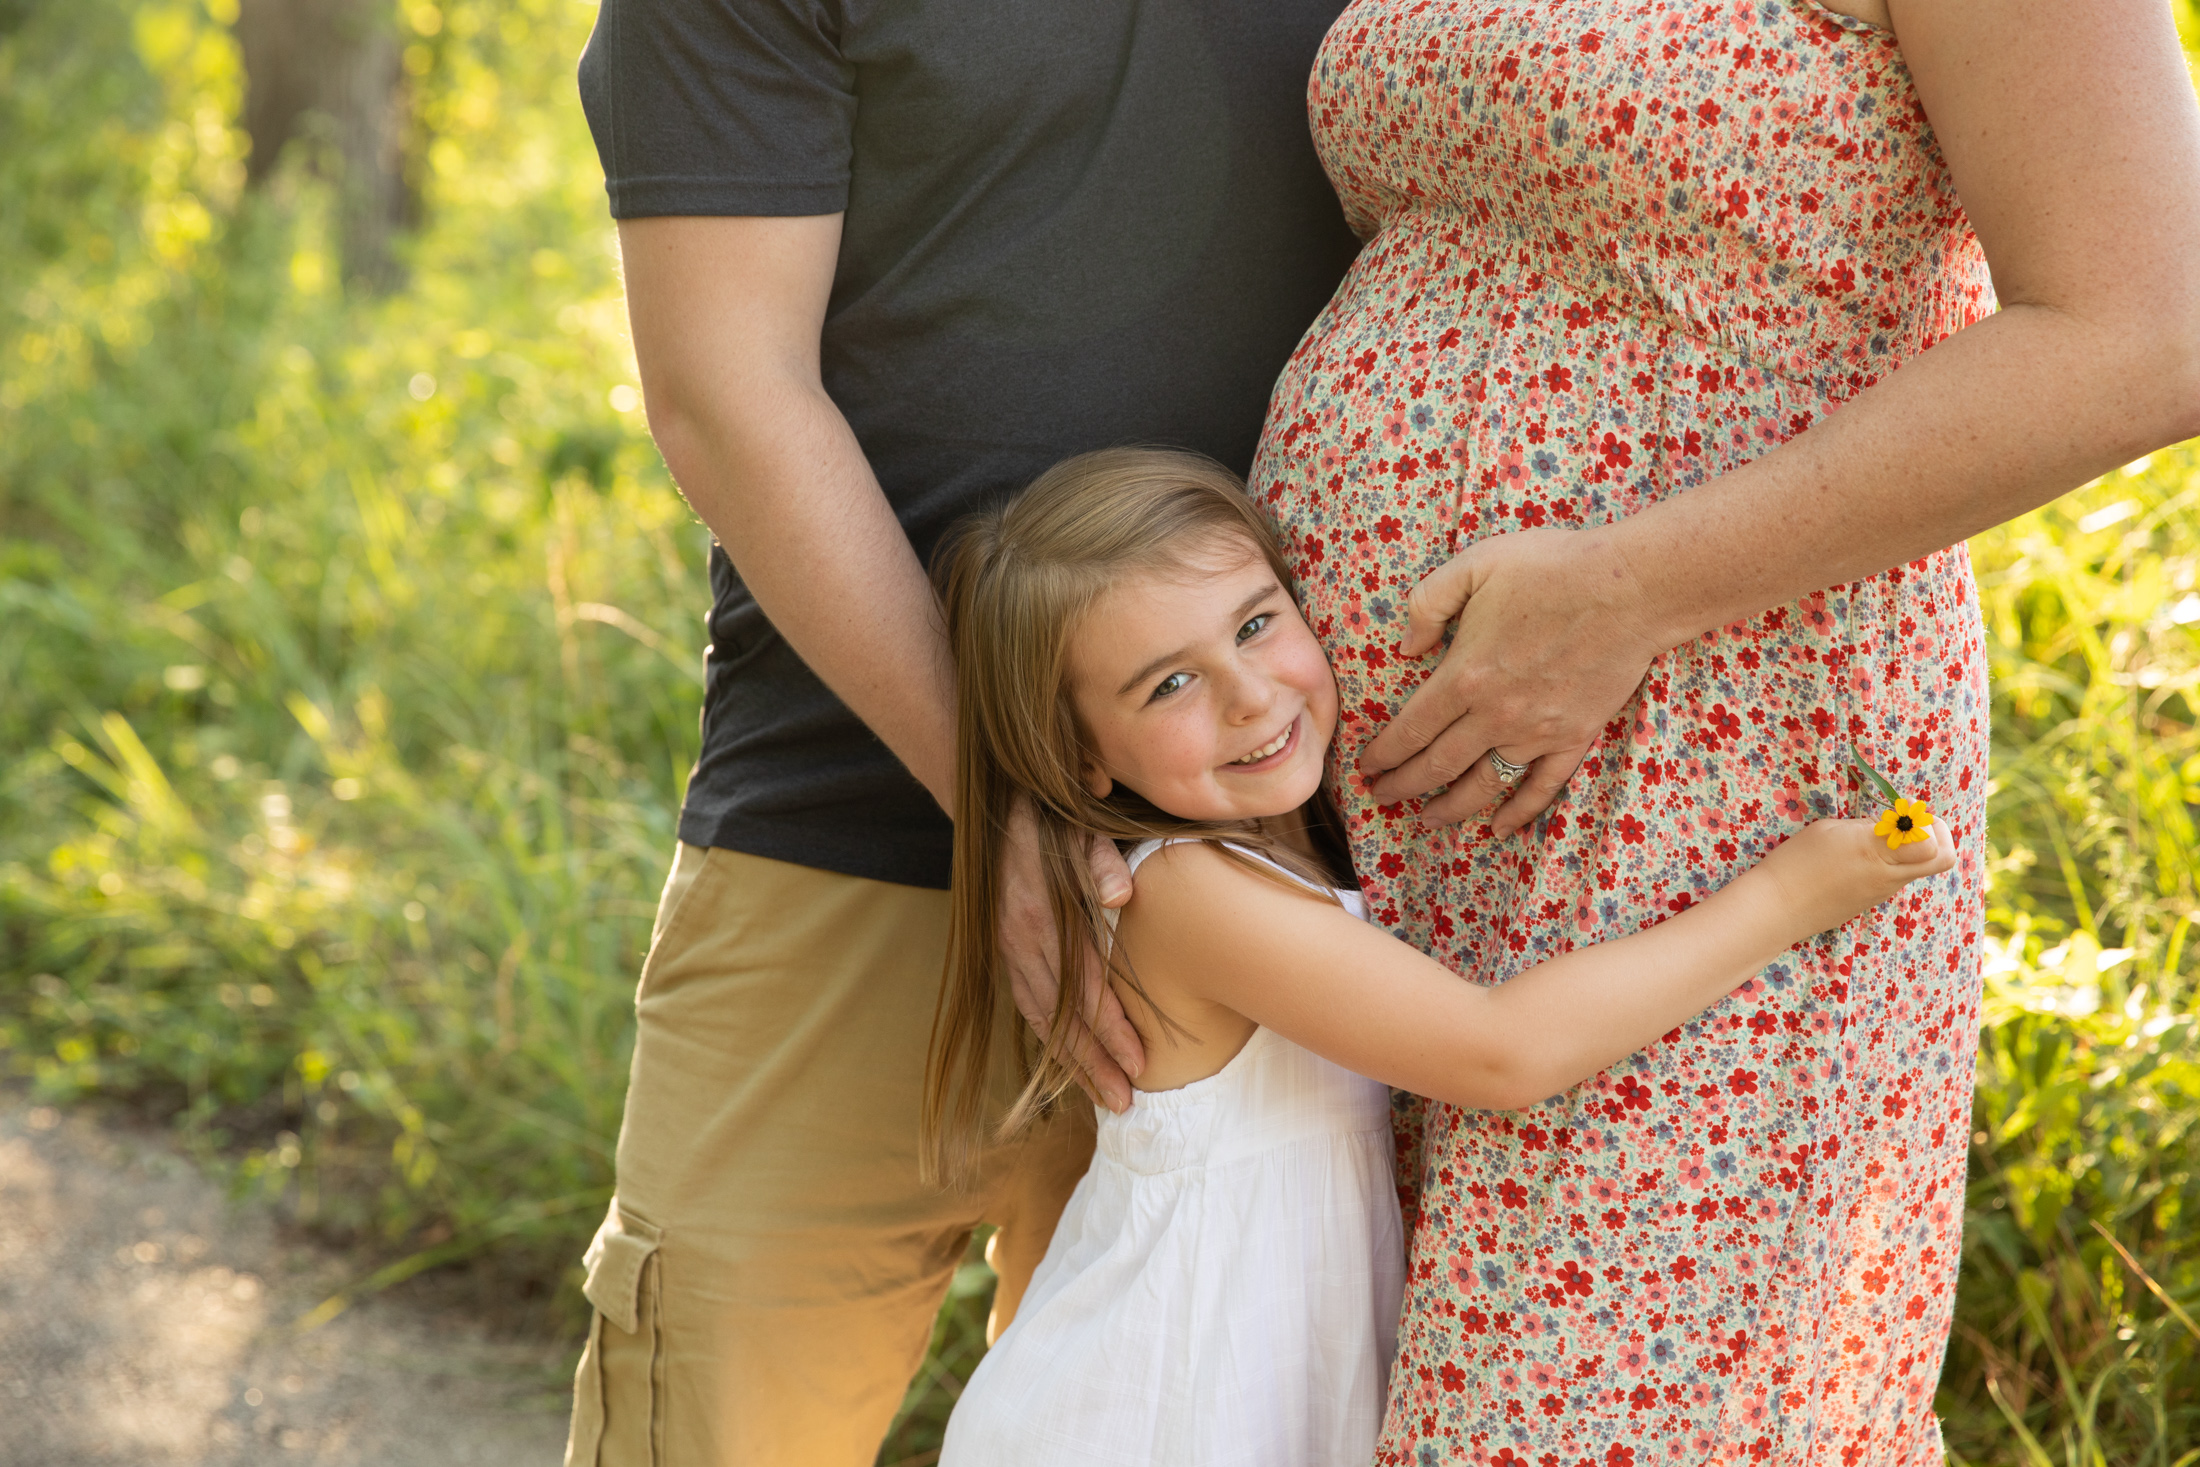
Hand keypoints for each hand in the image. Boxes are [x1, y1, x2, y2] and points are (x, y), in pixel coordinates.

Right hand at [999, 799, 1144, 1111]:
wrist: (994, 804)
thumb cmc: (1051, 815)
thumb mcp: (1076, 823)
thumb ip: (1100, 858)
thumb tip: (1122, 896)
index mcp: (1041, 915)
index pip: (1083, 987)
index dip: (1112, 1028)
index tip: (1141, 1062)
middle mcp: (1020, 941)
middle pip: (1060, 1017)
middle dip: (1094, 1064)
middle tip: (1126, 1102)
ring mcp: (1008, 949)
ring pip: (1039, 1020)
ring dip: (1072, 1064)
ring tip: (1103, 1098)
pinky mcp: (1006, 952)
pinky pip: (1028, 1007)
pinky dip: (1050, 1042)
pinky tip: (1071, 1066)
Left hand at [1359, 525, 1666, 833]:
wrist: (1631, 588)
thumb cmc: (1550, 568)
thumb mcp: (1473, 565)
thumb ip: (1427, 603)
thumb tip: (1406, 647)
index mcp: (1464, 677)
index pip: (1410, 730)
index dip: (1383, 754)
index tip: (1365, 768)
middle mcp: (1495, 715)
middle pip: (1437, 765)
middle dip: (1403, 787)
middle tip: (1381, 798)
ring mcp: (1537, 732)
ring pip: (1484, 785)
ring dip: (1451, 808)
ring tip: (1427, 820)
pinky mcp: (1575, 737)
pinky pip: (1542, 786)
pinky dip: (1519, 812)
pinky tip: (1500, 827)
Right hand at [1756, 819, 1955, 934]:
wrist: (1777, 908)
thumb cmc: (1797, 861)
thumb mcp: (1832, 830)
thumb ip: (1869, 826)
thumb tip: (1892, 826)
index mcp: (1877, 851)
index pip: (1932, 843)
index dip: (1927, 821)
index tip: (1903, 810)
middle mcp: (1888, 875)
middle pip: (1943, 858)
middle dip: (1939, 835)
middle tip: (1913, 823)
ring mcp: (1882, 892)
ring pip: (1919, 867)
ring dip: (1911, 849)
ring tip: (1875, 837)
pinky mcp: (1870, 902)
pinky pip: (1895, 878)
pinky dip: (1889, 863)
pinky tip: (1858, 857)